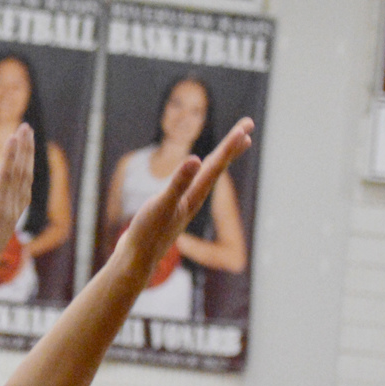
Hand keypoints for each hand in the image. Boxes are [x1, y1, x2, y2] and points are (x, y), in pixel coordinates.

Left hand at [0, 125, 34, 318]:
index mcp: (7, 221)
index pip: (21, 189)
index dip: (25, 168)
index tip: (25, 150)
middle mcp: (11, 214)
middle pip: (25, 177)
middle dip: (27, 152)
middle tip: (28, 129)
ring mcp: (5, 211)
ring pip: (18, 173)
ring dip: (22, 149)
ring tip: (25, 128)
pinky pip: (6, 177)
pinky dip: (12, 157)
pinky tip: (13, 139)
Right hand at [114, 118, 252, 283]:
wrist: (136, 261)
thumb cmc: (147, 234)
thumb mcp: (161, 205)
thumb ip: (178, 183)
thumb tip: (196, 159)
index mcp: (194, 196)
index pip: (216, 166)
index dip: (230, 146)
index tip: (245, 129)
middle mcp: (194, 198)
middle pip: (218, 167)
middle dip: (233, 145)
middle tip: (248, 124)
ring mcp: (185, 203)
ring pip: (209, 175)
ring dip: (222, 156)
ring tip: (235, 143)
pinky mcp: (175, 208)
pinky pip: (195, 182)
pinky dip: (202, 171)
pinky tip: (198, 170)